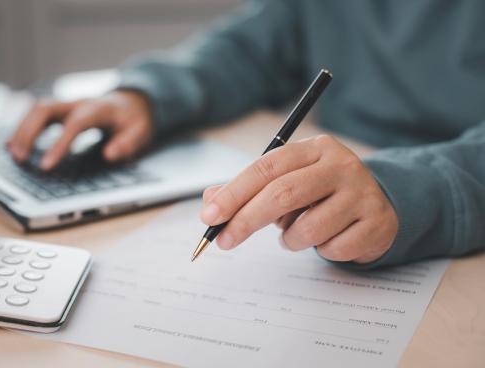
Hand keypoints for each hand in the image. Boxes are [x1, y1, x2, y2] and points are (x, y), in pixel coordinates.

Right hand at [7, 90, 152, 169]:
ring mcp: (68, 104)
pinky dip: (23, 128)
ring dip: (22, 130)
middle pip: (46, 109)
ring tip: (13, 155)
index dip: (58, 145)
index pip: (75, 125)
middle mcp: (78, 103)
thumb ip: (128, 143)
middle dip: (29, 132)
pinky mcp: (61, 110)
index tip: (45, 166)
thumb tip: (110, 154)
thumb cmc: (134, 120)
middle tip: (20, 158)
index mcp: (99, 109)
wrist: (133, 102)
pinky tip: (13, 145)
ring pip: (37, 109)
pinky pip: (36, 114)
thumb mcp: (141, 132)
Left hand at [200, 135, 397, 263]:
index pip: (267, 167)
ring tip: (296, 233)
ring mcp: (362, 193)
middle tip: (225, 240)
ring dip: (290, 239)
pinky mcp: (376, 222)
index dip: (234, 193)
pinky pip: (332, 249)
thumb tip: (210, 201)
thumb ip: (249, 190)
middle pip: (283, 194)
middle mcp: (341, 164)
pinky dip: (320, 251)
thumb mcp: (287, 182)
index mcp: (315, 148)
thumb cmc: (321, 194)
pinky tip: (328, 238)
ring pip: (308, 228)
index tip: (210, 217)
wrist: (379, 205)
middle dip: (247, 220)